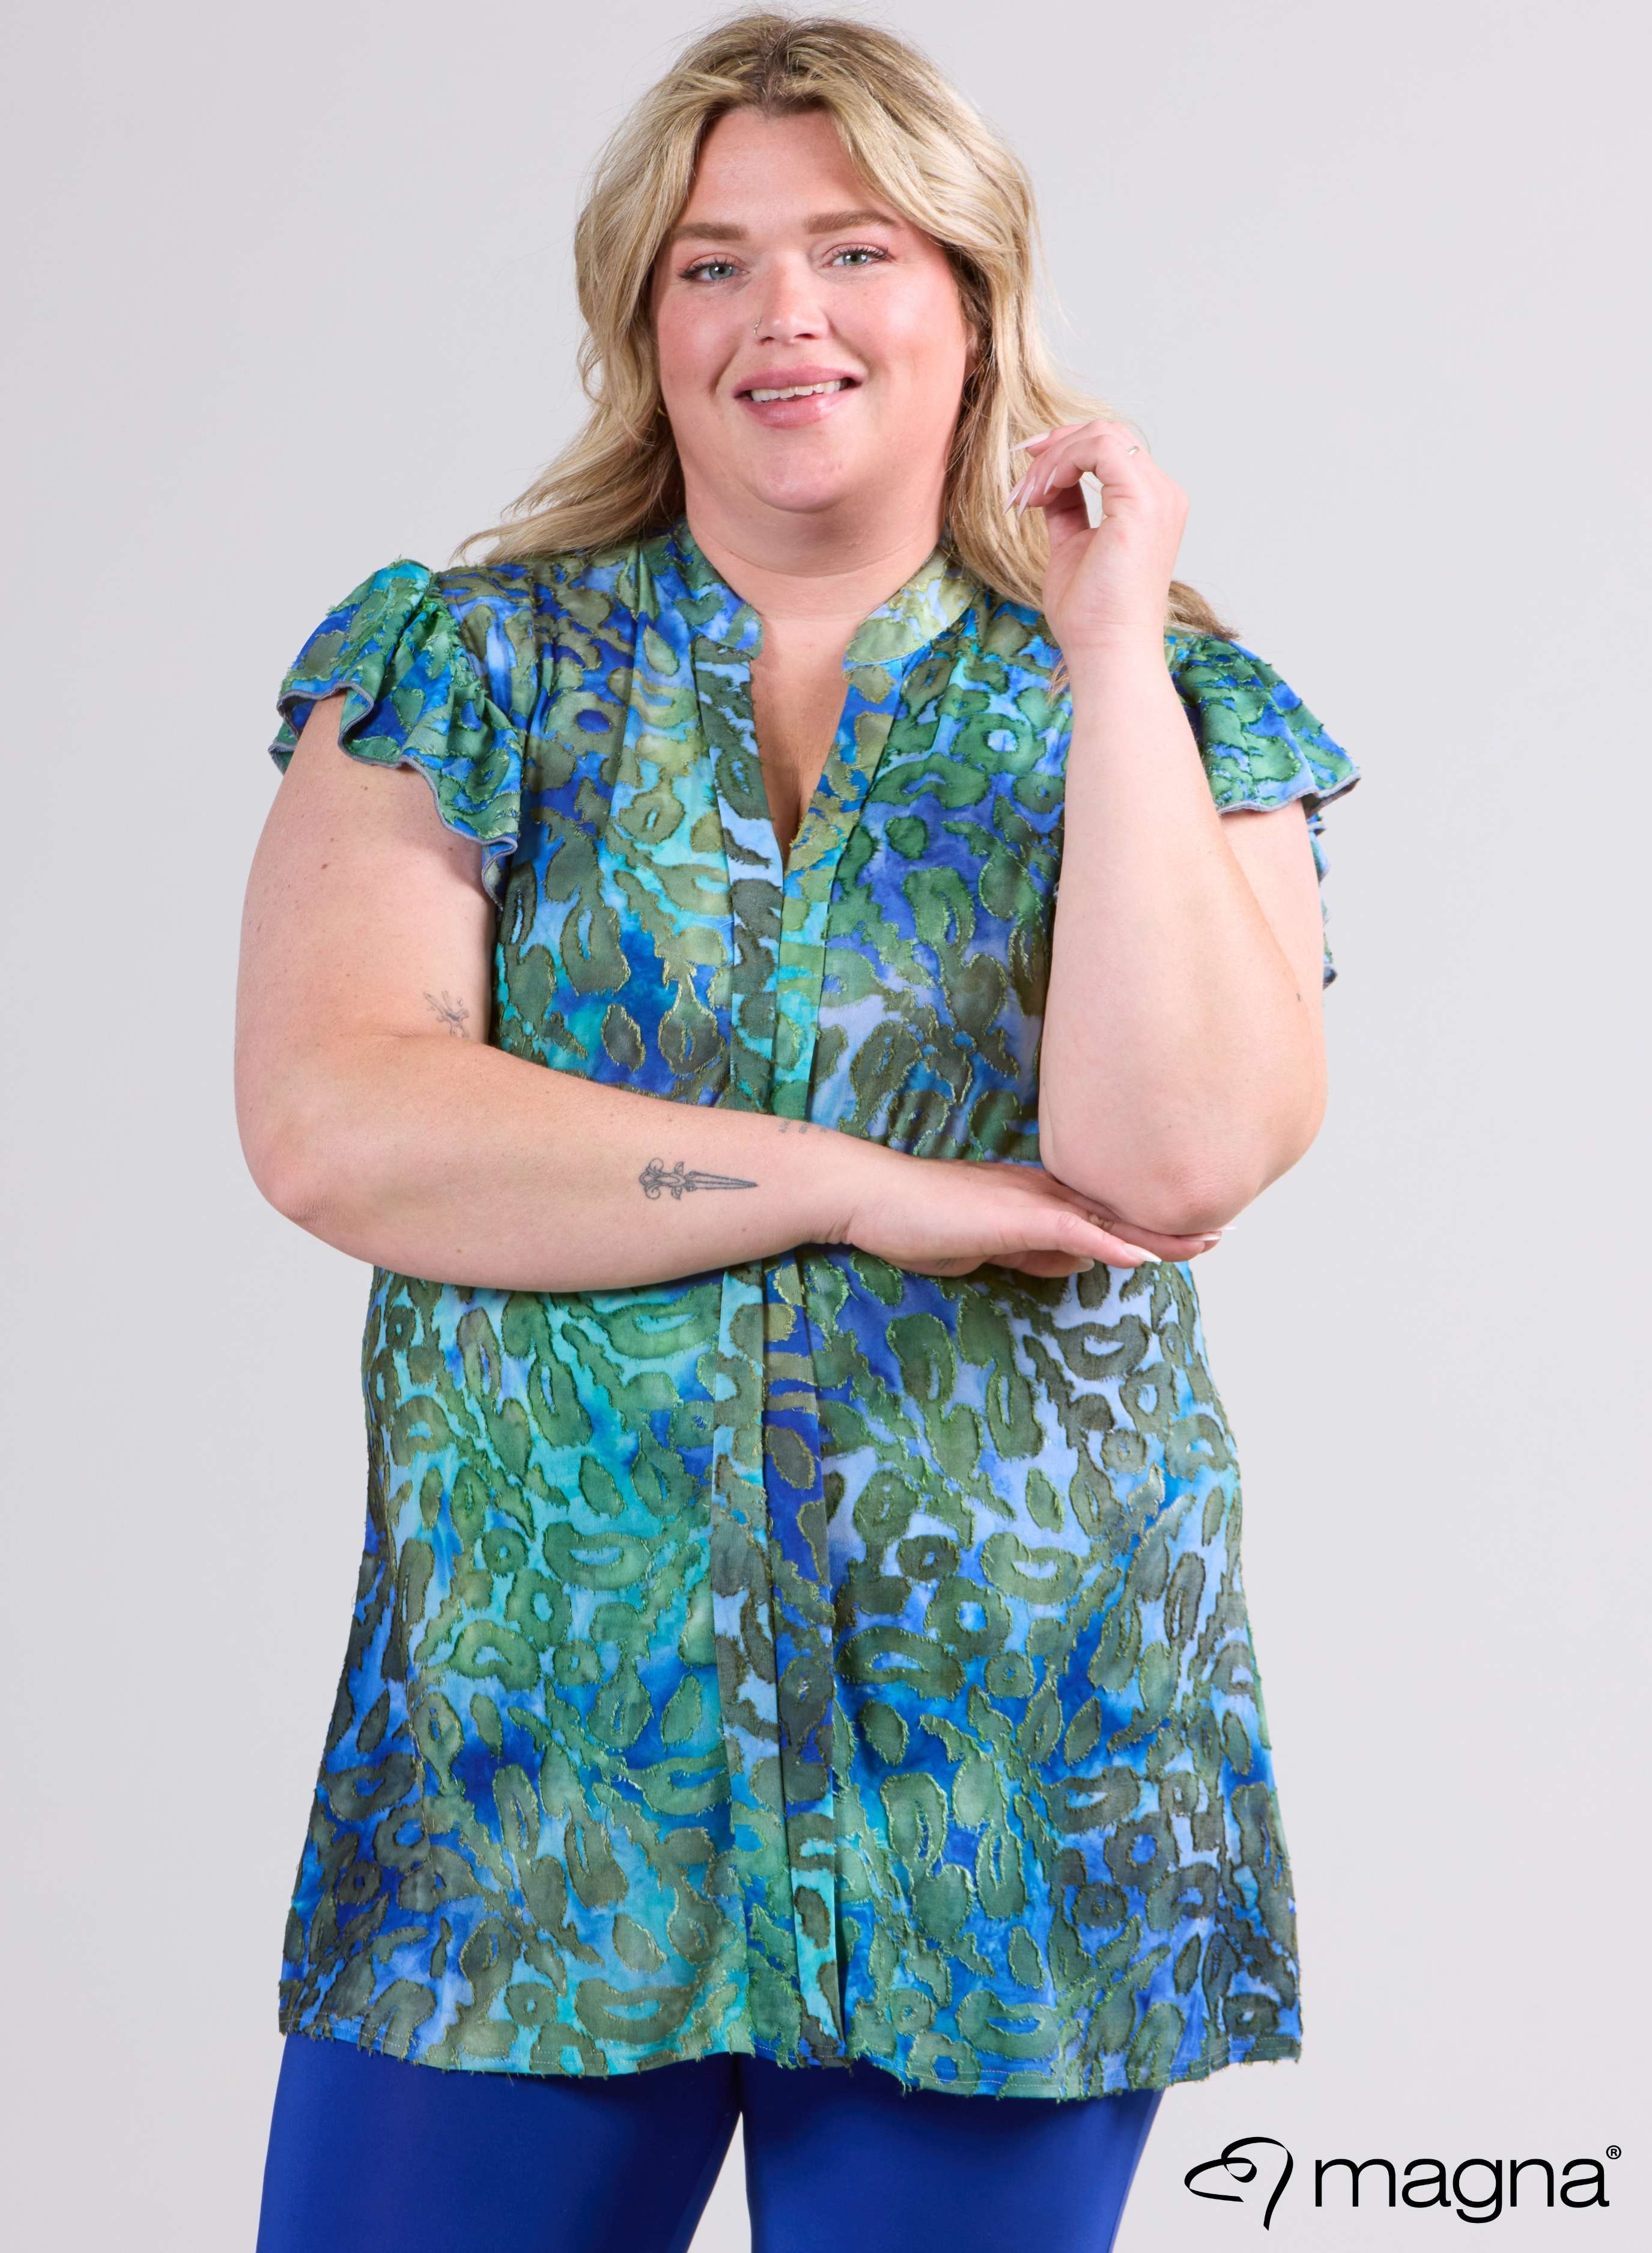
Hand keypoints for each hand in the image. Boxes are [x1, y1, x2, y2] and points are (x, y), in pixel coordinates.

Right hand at [838, 1147, 1221, 1279]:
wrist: (876, 1199)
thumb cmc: (920, 1222)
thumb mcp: (988, 1246)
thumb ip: (1031, 1251)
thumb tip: (1076, 1259)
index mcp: (1038, 1197)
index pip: (1104, 1212)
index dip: (1146, 1223)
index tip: (1188, 1231)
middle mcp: (1045, 1192)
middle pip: (1121, 1210)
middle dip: (1171, 1226)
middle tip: (1219, 1231)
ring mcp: (1033, 1200)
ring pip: (1110, 1218)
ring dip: (1160, 1235)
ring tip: (1206, 1241)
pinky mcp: (1016, 1216)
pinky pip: (1076, 1231)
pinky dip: (1112, 1243)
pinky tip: (1144, 1256)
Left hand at [1008, 418, 1187, 659]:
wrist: (1106, 650)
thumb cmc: (1091, 614)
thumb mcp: (1071, 545)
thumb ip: (1066, 508)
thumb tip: (1047, 482)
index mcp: (1150, 505)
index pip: (1110, 449)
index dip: (1064, 450)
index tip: (1027, 476)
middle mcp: (1162, 495)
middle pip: (1106, 433)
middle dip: (1054, 448)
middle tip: (1021, 485)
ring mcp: (1157, 497)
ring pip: (1101, 435)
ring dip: (1052, 460)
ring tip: (1027, 498)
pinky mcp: (1143, 503)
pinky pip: (1099, 448)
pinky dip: (1060, 463)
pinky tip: (1040, 494)